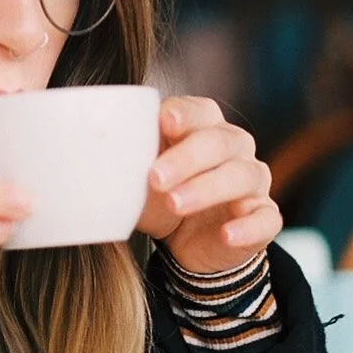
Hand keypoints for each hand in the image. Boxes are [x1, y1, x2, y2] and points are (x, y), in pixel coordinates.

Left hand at [136, 96, 281, 274]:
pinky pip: (265, 218)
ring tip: (175, 204)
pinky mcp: (264, 217)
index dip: (184, 115)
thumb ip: (125, 158)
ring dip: (208, 188)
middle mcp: (235, 147)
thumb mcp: (139, 175)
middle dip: (186, 158)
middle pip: (218, 142)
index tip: (164, 122)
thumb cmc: (161, 193)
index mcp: (204, 126)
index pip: (199, 111)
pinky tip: (226, 234)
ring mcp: (253, 182)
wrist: (187, 241)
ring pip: (242, 176)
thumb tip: (87, 151)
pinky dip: (247, 226)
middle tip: (155, 179)